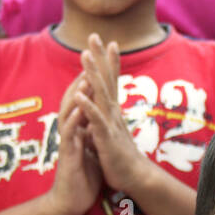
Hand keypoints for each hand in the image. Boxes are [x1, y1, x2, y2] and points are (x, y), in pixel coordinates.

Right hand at [45, 71, 103, 214]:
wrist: (71, 203)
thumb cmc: (82, 178)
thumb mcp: (91, 150)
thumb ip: (92, 134)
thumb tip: (98, 122)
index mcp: (78, 129)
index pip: (82, 100)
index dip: (89, 81)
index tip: (99, 62)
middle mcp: (71, 131)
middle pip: (73, 99)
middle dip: (80, 78)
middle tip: (89, 57)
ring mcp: (68, 142)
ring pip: (69, 112)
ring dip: (77, 95)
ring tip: (85, 77)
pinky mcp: (68, 155)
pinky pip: (70, 134)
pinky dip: (75, 120)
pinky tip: (80, 108)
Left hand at [76, 33, 149, 192]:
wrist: (135, 178)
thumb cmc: (121, 157)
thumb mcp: (107, 134)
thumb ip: (101, 121)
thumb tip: (94, 113)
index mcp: (112, 111)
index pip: (110, 81)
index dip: (109, 61)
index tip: (108, 41)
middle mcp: (113, 112)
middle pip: (105, 79)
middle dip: (100, 57)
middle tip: (95, 35)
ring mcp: (110, 123)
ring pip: (100, 94)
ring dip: (92, 73)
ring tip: (84, 55)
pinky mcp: (106, 137)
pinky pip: (95, 119)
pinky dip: (87, 105)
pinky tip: (79, 93)